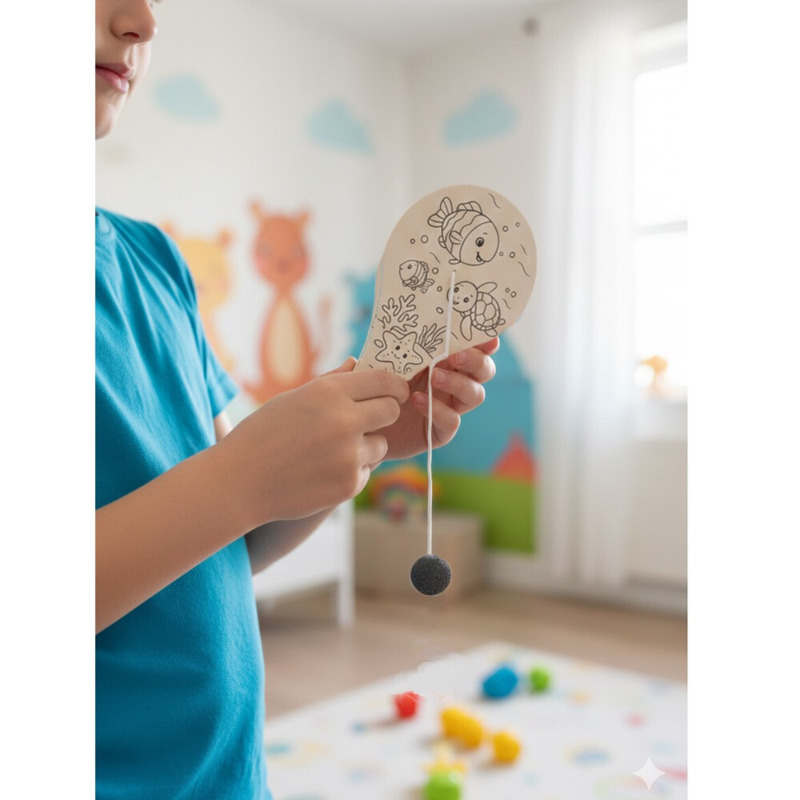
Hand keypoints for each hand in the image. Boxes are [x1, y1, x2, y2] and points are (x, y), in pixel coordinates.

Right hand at [217, 366, 408, 525]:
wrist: (239, 482)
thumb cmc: (263, 434)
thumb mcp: (293, 399)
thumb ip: (332, 382)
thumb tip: (358, 364)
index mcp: (329, 392)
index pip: (384, 381)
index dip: (393, 386)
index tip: (394, 392)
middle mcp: (344, 421)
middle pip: (392, 411)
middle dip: (384, 414)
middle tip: (367, 420)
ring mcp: (349, 455)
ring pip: (381, 445)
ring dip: (365, 447)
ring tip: (329, 451)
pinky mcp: (349, 484)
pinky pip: (366, 472)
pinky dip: (350, 472)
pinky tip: (321, 472)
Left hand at [381, 337, 499, 460]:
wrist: (364, 429)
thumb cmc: (372, 391)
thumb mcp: (375, 368)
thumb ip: (379, 353)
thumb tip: (371, 344)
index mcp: (443, 360)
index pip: (473, 348)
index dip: (484, 341)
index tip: (486, 337)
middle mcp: (452, 383)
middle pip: (483, 371)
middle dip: (476, 361)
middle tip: (456, 356)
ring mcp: (449, 407)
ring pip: (475, 395)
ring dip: (459, 383)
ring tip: (434, 377)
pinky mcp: (441, 431)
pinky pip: (453, 421)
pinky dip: (439, 410)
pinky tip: (418, 401)